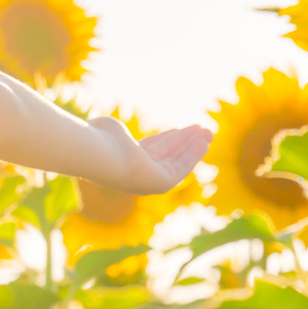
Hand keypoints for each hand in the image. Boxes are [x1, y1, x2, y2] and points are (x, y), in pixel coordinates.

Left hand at [92, 119, 212, 195]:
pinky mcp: (162, 182)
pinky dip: (194, 155)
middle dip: (184, 140)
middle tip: (200, 128)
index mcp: (126, 160)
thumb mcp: (108, 131)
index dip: (166, 138)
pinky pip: (182, 167)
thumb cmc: (98, 140)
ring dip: (193, 145)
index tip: (177, 129)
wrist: (99, 155)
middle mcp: (139, 171)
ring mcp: (149, 178)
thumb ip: (113, 132)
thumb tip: (104, 126)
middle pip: (166, 153)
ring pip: (177, 158)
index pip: (150, 149)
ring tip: (208, 132)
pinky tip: (204, 144)